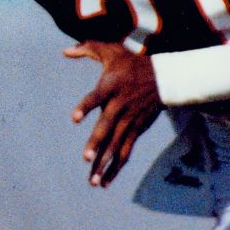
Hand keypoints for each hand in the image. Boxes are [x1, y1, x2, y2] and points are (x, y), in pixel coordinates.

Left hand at [64, 40, 162, 187]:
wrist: (164, 79)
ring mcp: (129, 120)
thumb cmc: (132, 64)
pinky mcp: (136, 130)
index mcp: (111, 86)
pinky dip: (116, 167)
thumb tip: (65, 50)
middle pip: (107, 126)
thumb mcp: (112, 50)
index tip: (74, 118)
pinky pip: (125, 151)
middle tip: (87, 158)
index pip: (96, 97)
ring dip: (105, 163)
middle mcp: (120, 105)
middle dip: (98, 143)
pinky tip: (104, 181)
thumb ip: (88, 48)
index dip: (86, 106)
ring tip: (93, 181)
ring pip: (116, 144)